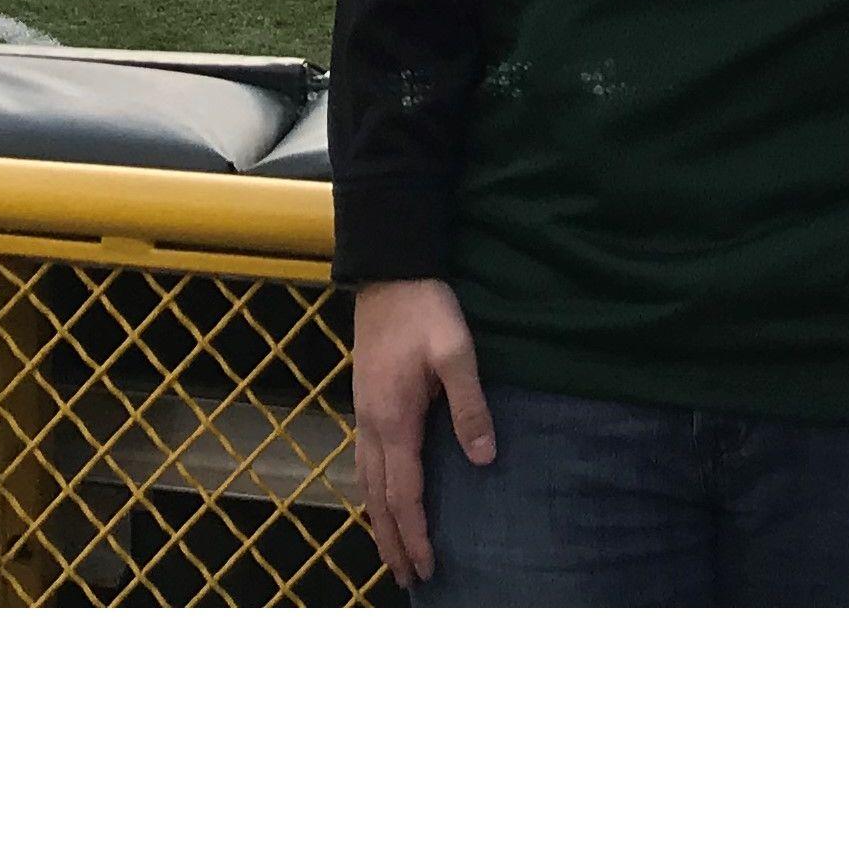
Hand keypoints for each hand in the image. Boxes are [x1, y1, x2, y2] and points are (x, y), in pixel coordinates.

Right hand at [350, 279, 491, 587]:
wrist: (389, 270)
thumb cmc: (426, 309)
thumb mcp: (457, 352)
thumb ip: (469, 406)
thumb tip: (484, 458)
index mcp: (394, 419)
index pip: (404, 494)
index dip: (415, 533)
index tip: (427, 567)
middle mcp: (372, 423)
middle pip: (378, 498)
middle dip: (392, 540)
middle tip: (408, 578)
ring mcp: (364, 411)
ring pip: (365, 481)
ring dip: (378, 520)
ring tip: (392, 551)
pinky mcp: (365, 399)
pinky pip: (364, 460)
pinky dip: (372, 491)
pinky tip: (381, 496)